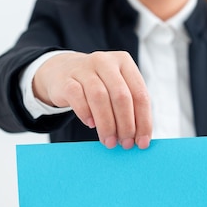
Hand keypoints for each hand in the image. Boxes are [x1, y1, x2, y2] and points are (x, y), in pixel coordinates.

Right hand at [33, 51, 151, 149]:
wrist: (62, 71)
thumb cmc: (98, 85)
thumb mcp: (116, 89)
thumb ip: (129, 109)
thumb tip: (139, 139)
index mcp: (124, 62)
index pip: (140, 94)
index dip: (143, 121)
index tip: (142, 142)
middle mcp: (105, 62)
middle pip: (121, 96)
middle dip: (126, 125)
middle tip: (125, 144)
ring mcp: (84, 68)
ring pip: (100, 98)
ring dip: (107, 124)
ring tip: (109, 141)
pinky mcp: (66, 79)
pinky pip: (78, 98)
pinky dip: (86, 114)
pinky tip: (91, 125)